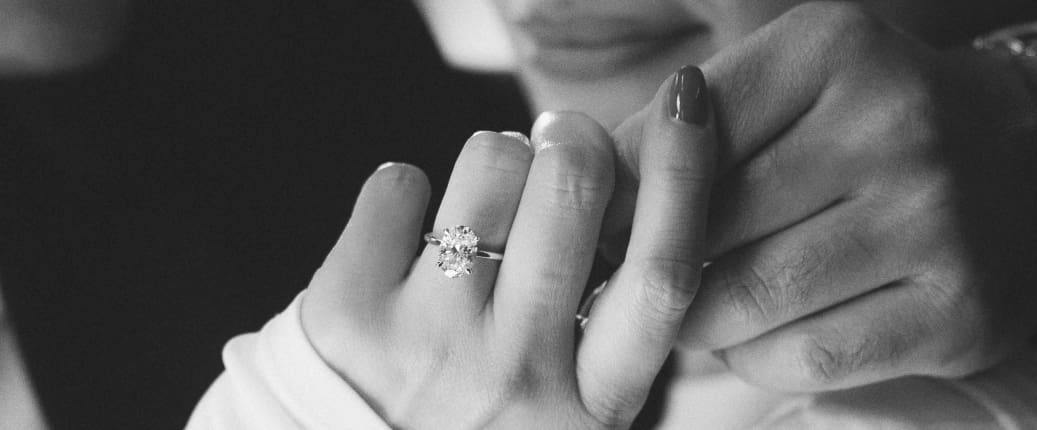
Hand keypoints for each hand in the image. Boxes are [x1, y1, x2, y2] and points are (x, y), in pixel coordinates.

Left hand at [298, 67, 715, 427]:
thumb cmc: (477, 426)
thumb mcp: (571, 405)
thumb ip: (609, 320)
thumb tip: (621, 178)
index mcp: (593, 403)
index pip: (660, 274)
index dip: (680, 176)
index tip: (686, 106)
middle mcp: (517, 375)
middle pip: (573, 193)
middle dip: (573, 140)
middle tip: (562, 143)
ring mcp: (430, 344)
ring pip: (493, 165)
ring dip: (495, 161)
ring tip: (482, 208)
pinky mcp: (350, 314)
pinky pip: (401, 183)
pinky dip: (406, 191)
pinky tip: (406, 240)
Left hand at [607, 2, 1036, 390]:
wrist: (1031, 168)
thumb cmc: (877, 121)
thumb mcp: (797, 80)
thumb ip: (694, 120)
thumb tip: (578, 176)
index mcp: (836, 48)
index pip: (684, 132)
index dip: (624, 190)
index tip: (597, 226)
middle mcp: (894, 125)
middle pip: (709, 223)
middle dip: (651, 264)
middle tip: (625, 283)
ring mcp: (934, 222)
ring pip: (749, 298)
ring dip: (697, 319)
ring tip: (689, 310)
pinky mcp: (957, 312)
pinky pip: (806, 355)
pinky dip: (755, 357)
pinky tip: (753, 338)